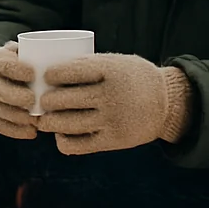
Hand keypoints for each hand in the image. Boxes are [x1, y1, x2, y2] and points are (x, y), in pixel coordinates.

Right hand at [0, 43, 37, 138]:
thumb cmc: (3, 66)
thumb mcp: (7, 52)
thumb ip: (23, 49)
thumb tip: (44, 52)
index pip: (7, 67)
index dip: (23, 71)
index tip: (34, 74)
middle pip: (11, 95)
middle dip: (28, 98)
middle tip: (38, 98)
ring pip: (13, 116)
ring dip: (30, 117)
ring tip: (42, 114)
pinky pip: (9, 130)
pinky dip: (24, 131)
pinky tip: (34, 127)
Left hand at [36, 54, 194, 154]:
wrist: (167, 103)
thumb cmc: (134, 79)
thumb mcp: (117, 63)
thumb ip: (90, 65)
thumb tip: (49, 69)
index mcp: (111, 71)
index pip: (71, 71)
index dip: (52, 75)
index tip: (45, 77)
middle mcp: (111, 95)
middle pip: (64, 100)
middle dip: (46, 101)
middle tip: (41, 101)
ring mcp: (112, 119)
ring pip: (67, 124)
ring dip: (49, 123)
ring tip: (44, 120)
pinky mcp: (113, 140)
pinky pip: (79, 144)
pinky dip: (63, 141)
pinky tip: (60, 135)